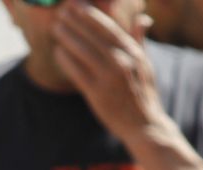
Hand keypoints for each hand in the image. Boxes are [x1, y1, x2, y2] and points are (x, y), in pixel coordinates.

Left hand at [52, 1, 166, 144]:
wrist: (144, 125)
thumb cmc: (143, 93)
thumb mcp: (146, 64)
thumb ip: (139, 41)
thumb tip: (142, 19)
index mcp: (133, 53)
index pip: (109, 28)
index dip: (91, 15)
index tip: (77, 4)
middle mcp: (122, 62)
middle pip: (94, 36)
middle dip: (76, 22)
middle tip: (62, 10)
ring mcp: (109, 78)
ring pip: (84, 52)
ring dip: (68, 37)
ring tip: (56, 27)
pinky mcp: (97, 94)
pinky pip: (78, 73)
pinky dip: (67, 61)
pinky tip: (57, 51)